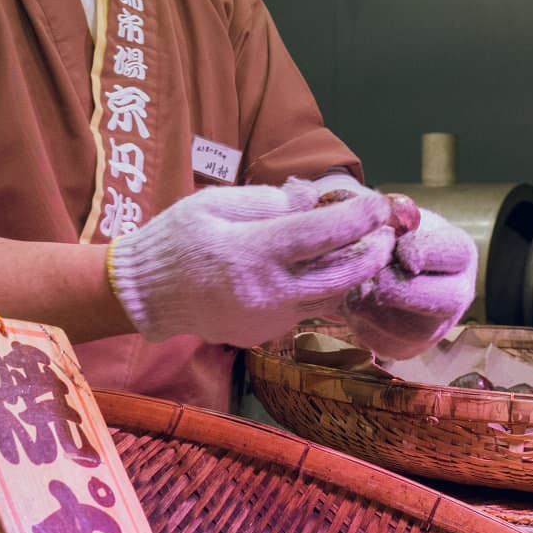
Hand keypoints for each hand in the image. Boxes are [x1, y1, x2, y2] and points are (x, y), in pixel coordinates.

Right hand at [109, 179, 394, 347]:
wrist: (145, 296)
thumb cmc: (175, 240)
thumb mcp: (212, 204)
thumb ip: (266, 201)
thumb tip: (312, 198)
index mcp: (252, 253)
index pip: (319, 234)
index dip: (355, 218)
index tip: (377, 202)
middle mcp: (267, 292)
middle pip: (341, 276)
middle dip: (372, 252)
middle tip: (386, 230)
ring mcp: (269, 319)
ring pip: (330, 298)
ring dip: (353, 273)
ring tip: (365, 247)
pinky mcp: (266, 334)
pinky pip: (305, 309)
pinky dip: (321, 288)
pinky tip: (322, 268)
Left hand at [341, 206, 476, 359]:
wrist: (372, 265)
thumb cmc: (385, 234)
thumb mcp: (388, 214)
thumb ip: (381, 212)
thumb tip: (369, 213)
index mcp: (456, 250)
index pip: (453, 252)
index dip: (425, 252)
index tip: (399, 250)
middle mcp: (457, 290)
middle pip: (447, 300)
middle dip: (404, 290)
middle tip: (375, 280)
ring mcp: (437, 324)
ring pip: (413, 329)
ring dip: (376, 308)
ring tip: (358, 286)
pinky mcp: (409, 346)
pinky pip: (388, 343)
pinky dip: (363, 324)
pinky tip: (355, 302)